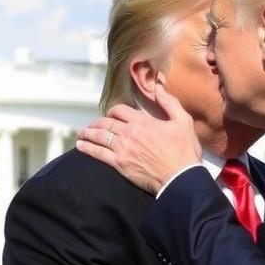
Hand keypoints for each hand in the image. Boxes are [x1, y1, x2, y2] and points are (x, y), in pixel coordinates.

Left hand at [76, 82, 201, 193]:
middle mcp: (129, 133)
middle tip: (92, 125)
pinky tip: (80, 146)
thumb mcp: (183, 121)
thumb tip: (158, 87)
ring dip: (88, 133)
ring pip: (99, 136)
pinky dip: (87, 148)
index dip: (113, 111)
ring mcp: (122, 149)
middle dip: (97, 123)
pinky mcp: (119, 164)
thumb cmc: (184, 151)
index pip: (119, 110)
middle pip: (106, 123)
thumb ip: (169, 102)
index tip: (112, 115)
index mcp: (143, 121)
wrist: (181, 178)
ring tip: (82, 133)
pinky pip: (98, 153)